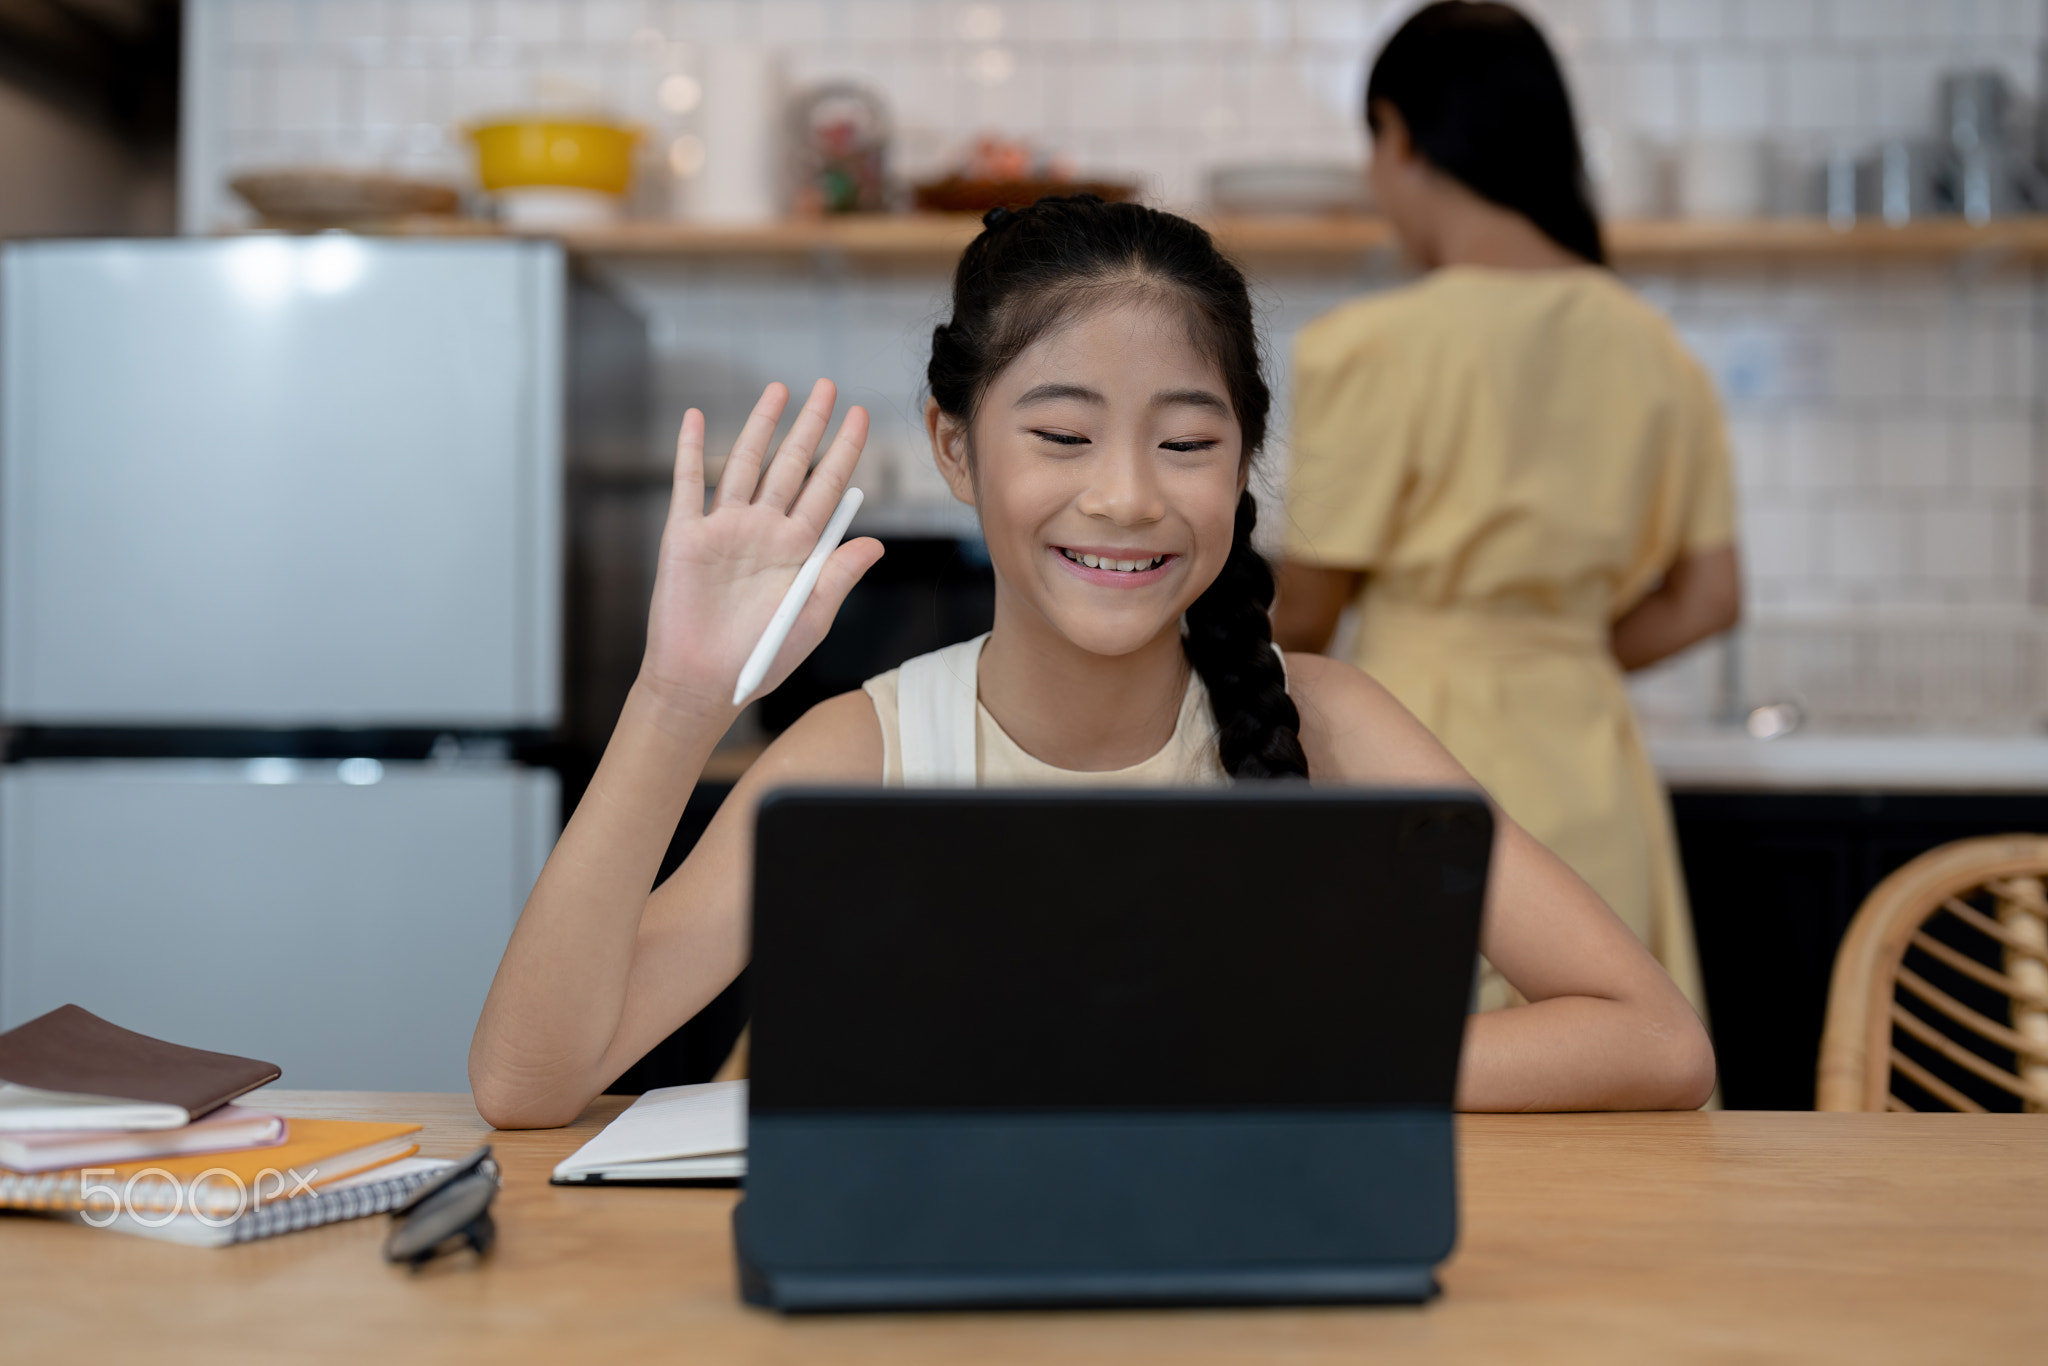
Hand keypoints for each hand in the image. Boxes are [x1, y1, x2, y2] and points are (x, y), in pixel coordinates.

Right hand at [637, 380, 884, 722]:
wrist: (704, 682)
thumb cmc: (760, 659)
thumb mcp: (811, 618)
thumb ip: (839, 576)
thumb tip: (876, 543)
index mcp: (798, 549)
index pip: (828, 488)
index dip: (844, 451)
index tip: (860, 417)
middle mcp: (764, 531)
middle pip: (791, 466)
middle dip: (809, 426)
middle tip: (826, 386)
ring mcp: (724, 529)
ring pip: (744, 464)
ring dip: (760, 427)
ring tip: (778, 390)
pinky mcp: (685, 536)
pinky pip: (687, 485)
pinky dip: (688, 450)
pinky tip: (695, 418)